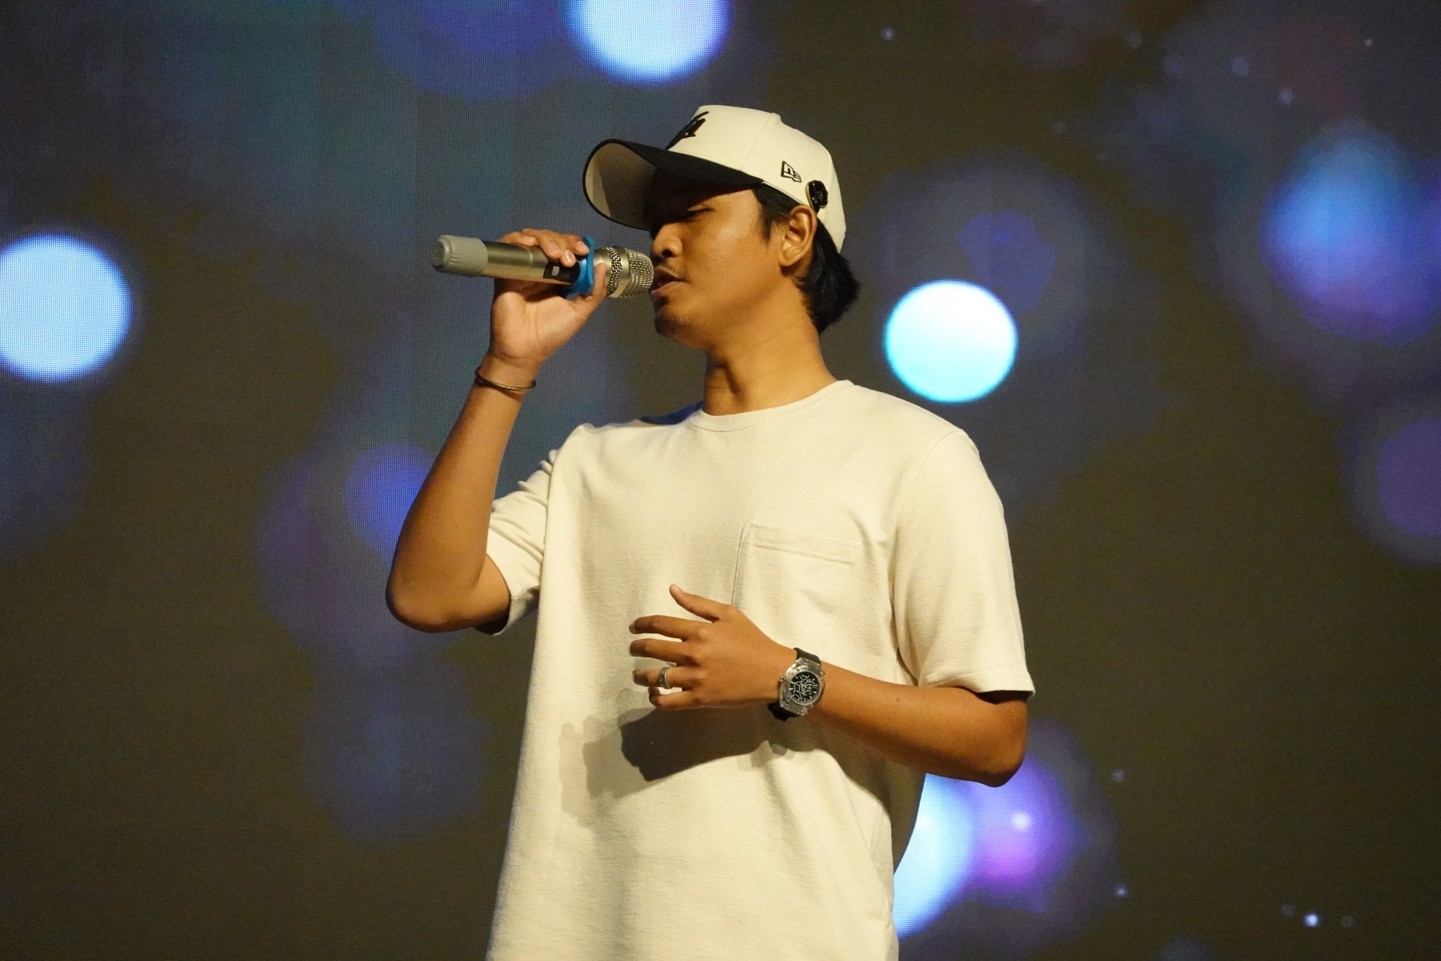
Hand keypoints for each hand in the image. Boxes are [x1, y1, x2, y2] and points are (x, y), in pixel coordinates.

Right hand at [486, 228, 609, 374]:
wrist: (524, 349)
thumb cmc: (550, 334)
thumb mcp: (579, 313)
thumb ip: (593, 292)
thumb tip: (602, 266)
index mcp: (559, 277)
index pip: (567, 248)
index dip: (574, 243)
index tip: (583, 250)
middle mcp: (541, 269)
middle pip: (551, 239)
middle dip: (562, 242)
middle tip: (568, 258)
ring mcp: (523, 269)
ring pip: (532, 238)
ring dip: (545, 240)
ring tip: (554, 255)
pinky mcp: (506, 272)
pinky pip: (508, 246)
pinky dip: (518, 239)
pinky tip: (530, 245)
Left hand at [629, 584, 794, 709]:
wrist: (773, 672)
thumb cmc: (752, 640)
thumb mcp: (729, 614)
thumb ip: (698, 603)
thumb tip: (673, 589)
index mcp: (700, 631)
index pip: (660, 624)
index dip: (642, 624)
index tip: (634, 627)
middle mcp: (694, 654)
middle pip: (653, 649)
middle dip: (637, 648)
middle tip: (633, 649)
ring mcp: (695, 678)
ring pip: (656, 677)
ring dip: (641, 675)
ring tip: (637, 675)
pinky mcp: (700, 699)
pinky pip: (669, 702)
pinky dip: (656, 699)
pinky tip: (654, 695)